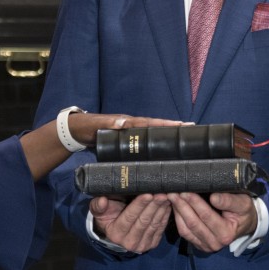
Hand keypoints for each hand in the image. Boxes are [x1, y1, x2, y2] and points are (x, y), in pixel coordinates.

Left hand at [68, 113, 185, 148]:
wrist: (77, 131)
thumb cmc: (87, 127)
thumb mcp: (97, 125)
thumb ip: (109, 123)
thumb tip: (124, 121)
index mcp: (128, 122)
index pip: (150, 123)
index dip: (165, 124)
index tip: (181, 124)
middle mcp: (131, 125)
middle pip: (155, 126)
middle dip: (172, 127)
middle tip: (191, 127)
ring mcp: (129, 132)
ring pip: (151, 133)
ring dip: (166, 134)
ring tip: (182, 136)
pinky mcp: (126, 140)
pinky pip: (143, 140)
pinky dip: (154, 141)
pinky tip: (162, 148)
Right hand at [90, 193, 170, 253]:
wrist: (115, 230)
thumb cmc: (108, 216)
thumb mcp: (99, 211)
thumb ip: (98, 206)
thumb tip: (102, 200)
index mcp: (116, 233)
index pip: (129, 217)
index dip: (139, 205)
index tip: (148, 194)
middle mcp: (129, 242)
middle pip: (144, 221)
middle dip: (154, 205)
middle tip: (161, 193)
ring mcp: (142, 245)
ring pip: (154, 224)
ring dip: (161, 209)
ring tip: (167, 196)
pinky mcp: (152, 244)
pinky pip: (160, 228)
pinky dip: (165, 215)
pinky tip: (168, 204)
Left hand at [168, 191, 257, 252]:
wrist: (244, 224)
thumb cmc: (243, 211)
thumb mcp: (242, 203)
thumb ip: (229, 201)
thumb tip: (214, 197)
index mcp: (226, 234)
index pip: (206, 216)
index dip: (195, 202)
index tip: (185, 190)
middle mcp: (215, 243)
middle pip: (193, 223)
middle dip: (182, 206)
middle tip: (173, 191)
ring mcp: (205, 246)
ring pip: (185, 229)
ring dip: (177, 212)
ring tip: (171, 197)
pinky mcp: (198, 244)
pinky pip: (184, 232)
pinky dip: (178, 219)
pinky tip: (175, 206)